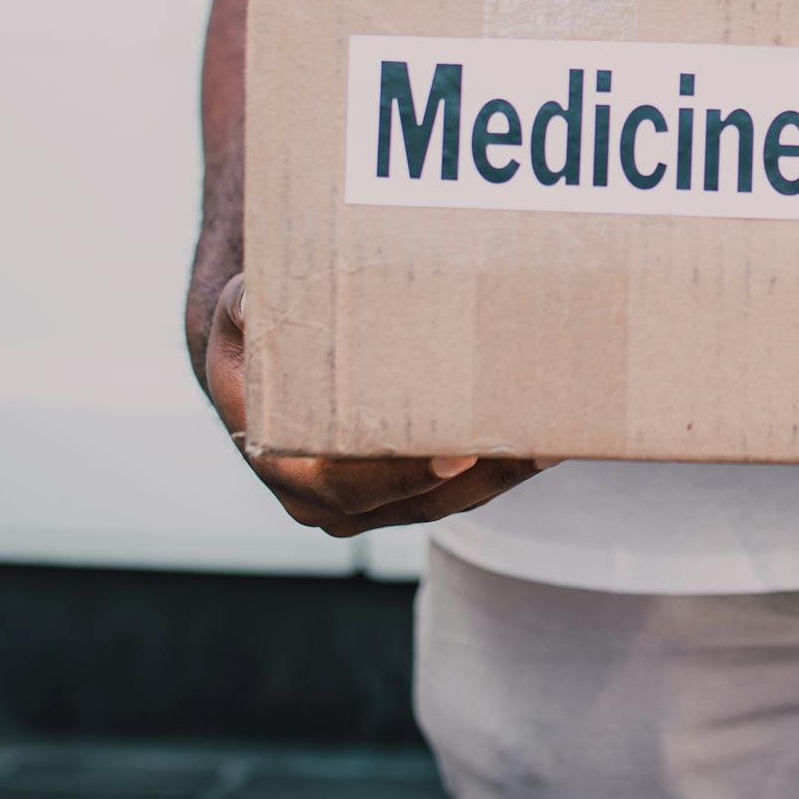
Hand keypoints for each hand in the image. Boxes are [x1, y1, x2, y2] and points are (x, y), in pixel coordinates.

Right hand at [203, 274, 547, 535]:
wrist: (262, 361)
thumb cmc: (257, 329)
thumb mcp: (242, 308)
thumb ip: (248, 303)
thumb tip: (256, 296)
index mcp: (285, 463)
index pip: (347, 485)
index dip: (404, 474)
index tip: (456, 452)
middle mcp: (329, 499)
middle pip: (419, 499)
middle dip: (480, 472)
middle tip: (533, 439)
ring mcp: (375, 501)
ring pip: (451, 497)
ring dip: (505, 471)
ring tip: (556, 434)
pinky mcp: (412, 490)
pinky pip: (465, 486)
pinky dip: (504, 463)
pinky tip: (546, 431)